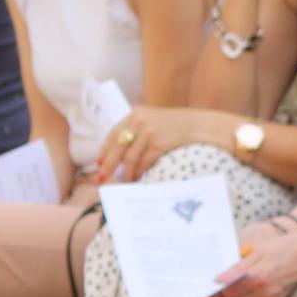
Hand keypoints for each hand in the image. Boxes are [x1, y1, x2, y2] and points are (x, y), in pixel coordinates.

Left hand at [88, 105, 228, 185]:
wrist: (197, 125)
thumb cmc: (173, 125)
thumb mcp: (152, 120)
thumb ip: (135, 130)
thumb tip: (117, 153)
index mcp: (135, 114)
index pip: (113, 134)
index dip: (104, 150)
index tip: (99, 163)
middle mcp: (139, 121)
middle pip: (118, 148)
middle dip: (108, 165)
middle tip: (102, 178)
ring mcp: (149, 132)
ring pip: (129, 158)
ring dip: (125, 173)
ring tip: (122, 181)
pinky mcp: (159, 144)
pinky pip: (143, 162)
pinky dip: (138, 172)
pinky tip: (137, 177)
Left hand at [183, 219, 296, 296]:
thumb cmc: (281, 247)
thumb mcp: (257, 250)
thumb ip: (237, 266)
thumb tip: (218, 278)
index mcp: (256, 275)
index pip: (226, 290)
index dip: (215, 291)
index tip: (206, 288)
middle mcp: (263, 290)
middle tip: (213, 293)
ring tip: (227, 292)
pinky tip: (241, 295)